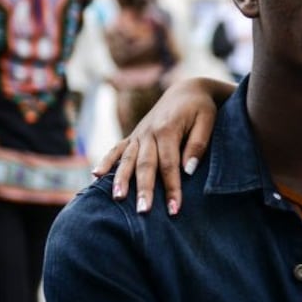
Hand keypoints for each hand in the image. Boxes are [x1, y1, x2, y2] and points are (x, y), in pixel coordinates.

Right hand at [95, 77, 220, 213]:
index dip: (171, 188)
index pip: (169, 165)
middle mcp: (149, 133)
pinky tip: (95, 176)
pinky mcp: (133, 136)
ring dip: (121, 179)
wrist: (186, 90)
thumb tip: (188, 170)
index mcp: (168, 130)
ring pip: (127, 159)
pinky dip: (105, 161)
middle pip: (145, 165)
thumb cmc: (201, 109)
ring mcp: (138, 134)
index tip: (174, 209)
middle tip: (143, 212)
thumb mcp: (207, 122)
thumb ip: (198, 145)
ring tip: (117, 199)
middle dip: (143, 189)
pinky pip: (117, 149)